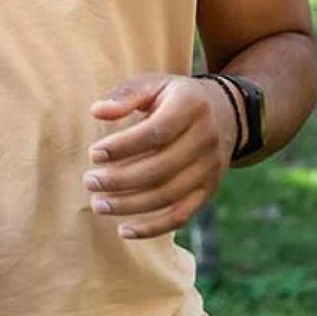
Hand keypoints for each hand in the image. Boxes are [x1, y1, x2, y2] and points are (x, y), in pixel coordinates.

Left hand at [85, 73, 237, 239]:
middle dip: (120, 180)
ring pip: (169, 195)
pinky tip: (124, 230)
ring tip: (98, 204)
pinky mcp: (208, 190)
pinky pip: (182, 215)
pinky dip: (153, 228)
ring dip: (130, 205)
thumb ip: (125, 95)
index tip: (94, 154)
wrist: (226, 113)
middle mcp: (205, 139)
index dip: (124, 146)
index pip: (157, 132)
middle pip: (161, 168)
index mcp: (190, 107)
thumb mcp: (154, 84)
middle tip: (89, 181)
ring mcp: (210, 168)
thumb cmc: (175, 98)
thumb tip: (97, 111)